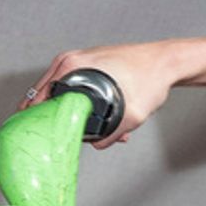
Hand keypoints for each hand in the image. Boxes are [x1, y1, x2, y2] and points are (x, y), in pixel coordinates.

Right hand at [18, 36, 205, 145]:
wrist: (168, 62)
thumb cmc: (151, 77)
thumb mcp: (133, 113)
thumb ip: (111, 133)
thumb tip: (96, 144)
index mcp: (72, 66)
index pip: (39, 98)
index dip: (37, 119)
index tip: (40, 135)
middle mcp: (72, 61)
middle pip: (48, 97)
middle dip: (55, 119)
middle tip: (60, 138)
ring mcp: (80, 61)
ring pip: (63, 94)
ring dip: (72, 114)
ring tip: (87, 130)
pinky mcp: (91, 66)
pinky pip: (76, 88)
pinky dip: (83, 104)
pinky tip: (100, 120)